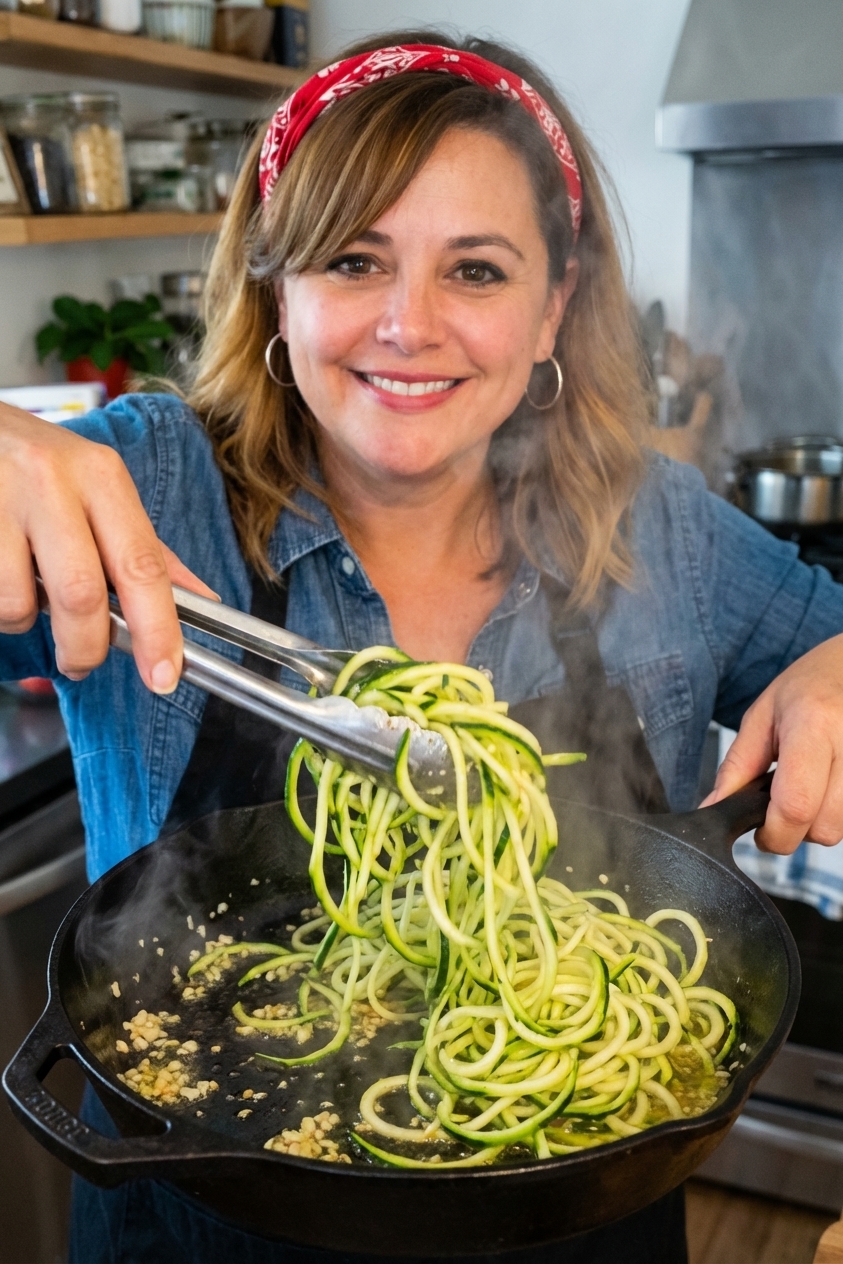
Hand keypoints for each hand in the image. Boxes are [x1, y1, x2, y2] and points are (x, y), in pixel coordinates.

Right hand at [0, 403, 215, 692]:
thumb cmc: (38, 466)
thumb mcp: (97, 489)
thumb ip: (145, 548)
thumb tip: (201, 599)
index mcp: (102, 476)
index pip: (142, 565)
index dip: (158, 630)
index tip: (164, 676)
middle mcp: (53, 481)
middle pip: (81, 594)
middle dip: (86, 647)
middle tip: (82, 661)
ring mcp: (0, 498)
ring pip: (19, 603)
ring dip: (25, 621)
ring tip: (25, 595)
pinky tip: (1, 572)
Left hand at [701, 633, 842, 852]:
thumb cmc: (809, 687)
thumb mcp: (762, 717)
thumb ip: (736, 767)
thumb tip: (713, 808)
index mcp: (813, 727)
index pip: (795, 804)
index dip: (773, 832)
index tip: (759, 829)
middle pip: (823, 829)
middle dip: (794, 830)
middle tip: (781, 802)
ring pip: (840, 829)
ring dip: (816, 822)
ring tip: (807, 784)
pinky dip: (834, 812)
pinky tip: (825, 785)